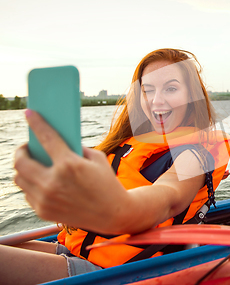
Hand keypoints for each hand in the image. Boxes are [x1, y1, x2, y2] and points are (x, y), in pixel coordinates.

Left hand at [14, 110, 127, 232]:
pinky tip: (40, 180)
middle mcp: (53, 182)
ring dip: (23, 169)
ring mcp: (46, 198)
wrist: (113, 213)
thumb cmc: (107, 183)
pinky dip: (31, 185)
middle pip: (20, 162)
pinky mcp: (43, 211)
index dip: (36, 122)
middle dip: (21, 151)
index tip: (29, 113)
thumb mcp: (97, 158)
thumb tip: (54, 142)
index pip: (46, 137)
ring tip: (31, 164)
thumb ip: (75, 149)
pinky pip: (28, 194)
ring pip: (19, 179)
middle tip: (27, 147)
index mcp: (69, 164)